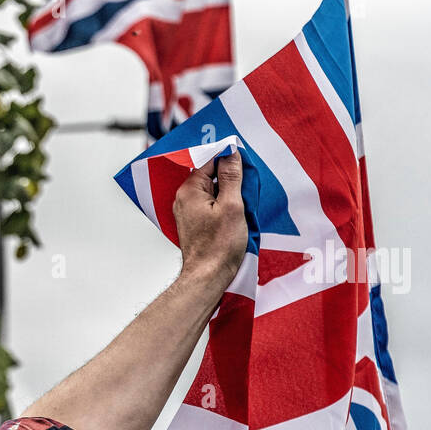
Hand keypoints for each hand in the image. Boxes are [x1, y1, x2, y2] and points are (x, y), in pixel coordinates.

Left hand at [173, 149, 247, 296]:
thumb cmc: (219, 247)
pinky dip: (224, 206)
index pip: (209, 160)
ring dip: (229, 194)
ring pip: (212, 191)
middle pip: (210, 175)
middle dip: (230, 179)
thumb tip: (231, 153)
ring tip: (242, 206)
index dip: (229, 160)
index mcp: (189, 190)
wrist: (208, 276)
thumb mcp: (232, 205)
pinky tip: (235, 215)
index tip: (245, 166)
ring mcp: (188, 212)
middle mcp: (184, 199)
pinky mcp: (195, 223)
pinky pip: (211, 205)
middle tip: (246, 190)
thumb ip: (231, 176)